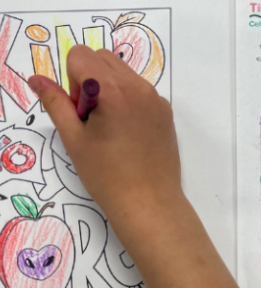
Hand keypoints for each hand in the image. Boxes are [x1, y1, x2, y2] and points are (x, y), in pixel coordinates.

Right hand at [28, 45, 180, 220]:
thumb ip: (55, 103)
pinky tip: (127, 133)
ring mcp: (156, 99)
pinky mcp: (166, 111)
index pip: (81, 56)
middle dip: (89, 80)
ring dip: (108, 88)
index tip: (80, 111)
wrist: (149, 202)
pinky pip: (141, 90)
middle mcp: (139, 87)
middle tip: (91, 119)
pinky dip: (128, 100)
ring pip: (123, 73)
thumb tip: (37, 80)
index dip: (72, 82)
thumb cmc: (107, 175)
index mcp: (113, 90)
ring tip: (109, 127)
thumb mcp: (74, 139)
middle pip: (102, 58)